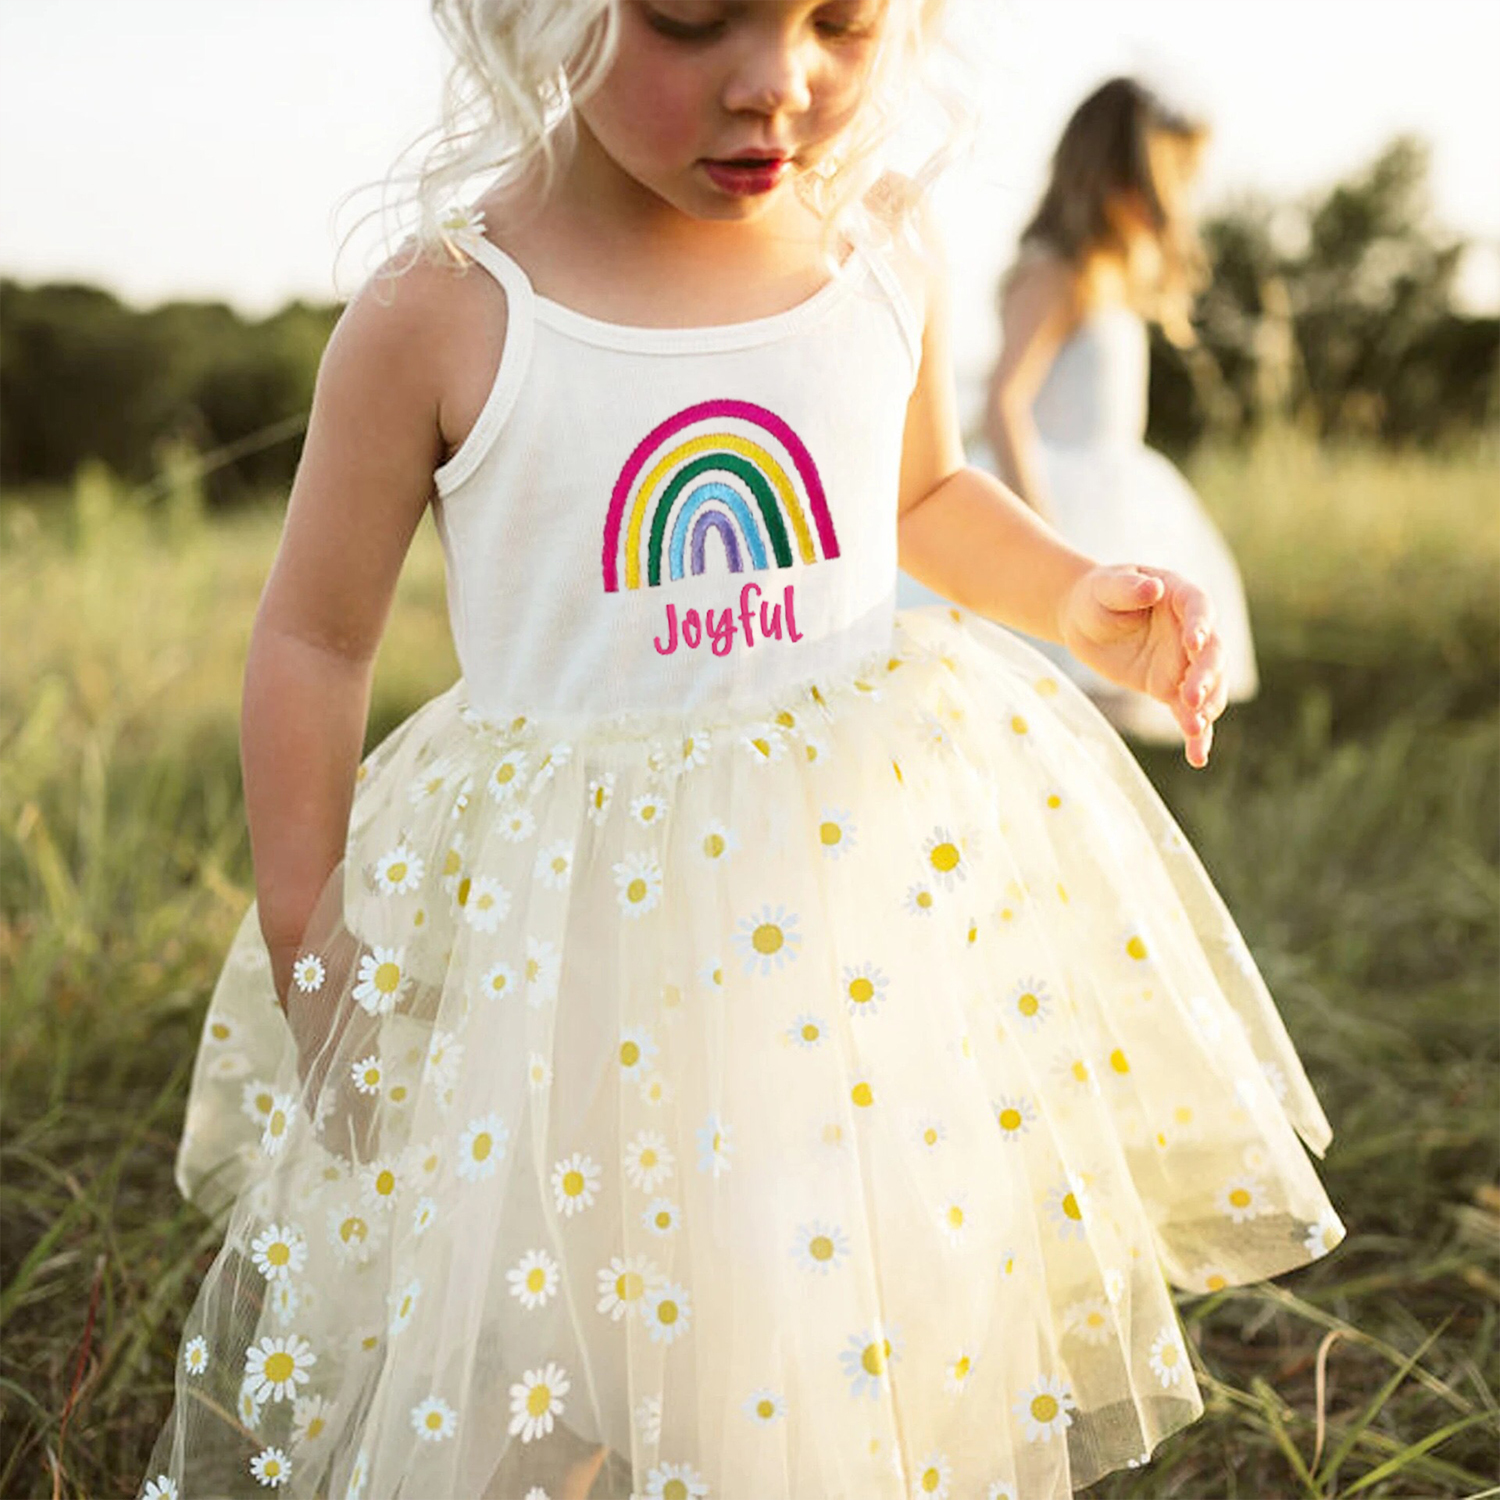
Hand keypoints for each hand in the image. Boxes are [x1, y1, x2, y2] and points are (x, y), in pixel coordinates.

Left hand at [1058, 563, 1227, 766]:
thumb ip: (1128, 588)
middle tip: (1190, 697)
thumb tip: (1153, 588)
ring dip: (1207, 707)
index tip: (1194, 643)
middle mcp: (1192, 631)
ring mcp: (1184, 662)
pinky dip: (1196, 734)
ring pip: (1209, 687)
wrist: (1084, 621)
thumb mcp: (1106, 587)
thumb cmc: (1097, 596)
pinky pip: (1189, 713)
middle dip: (1205, 676)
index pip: (1200, 609)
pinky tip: (1198, 757)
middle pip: (1211, 654)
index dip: (1200, 626)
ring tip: (1196, 728)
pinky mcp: (1170, 688)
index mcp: (1181, 596)